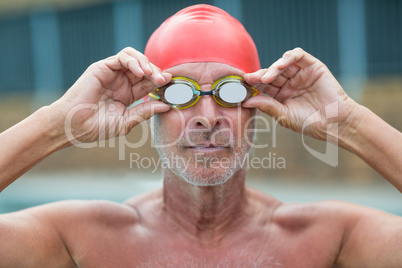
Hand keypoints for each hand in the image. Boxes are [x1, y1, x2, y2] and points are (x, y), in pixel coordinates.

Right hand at [51, 47, 170, 143]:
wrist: (75, 126)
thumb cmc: (97, 127)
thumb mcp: (127, 121)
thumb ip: (145, 111)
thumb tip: (167, 106)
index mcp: (128, 94)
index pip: (149, 84)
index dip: (161, 83)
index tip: (171, 86)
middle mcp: (122, 82)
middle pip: (145, 69)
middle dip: (157, 73)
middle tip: (164, 80)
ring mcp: (112, 73)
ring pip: (135, 58)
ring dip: (147, 64)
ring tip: (153, 75)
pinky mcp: (103, 67)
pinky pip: (123, 57)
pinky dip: (134, 61)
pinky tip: (141, 72)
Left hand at [243, 47, 358, 141]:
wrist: (335, 123)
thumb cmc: (309, 123)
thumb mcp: (283, 115)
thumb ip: (266, 106)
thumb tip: (245, 101)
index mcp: (279, 95)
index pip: (262, 86)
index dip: (252, 84)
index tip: (242, 85)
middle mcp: (288, 82)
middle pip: (270, 73)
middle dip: (259, 75)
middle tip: (250, 79)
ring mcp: (300, 74)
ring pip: (282, 63)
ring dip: (272, 68)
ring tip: (266, 77)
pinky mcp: (312, 66)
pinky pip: (298, 55)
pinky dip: (288, 57)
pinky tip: (281, 65)